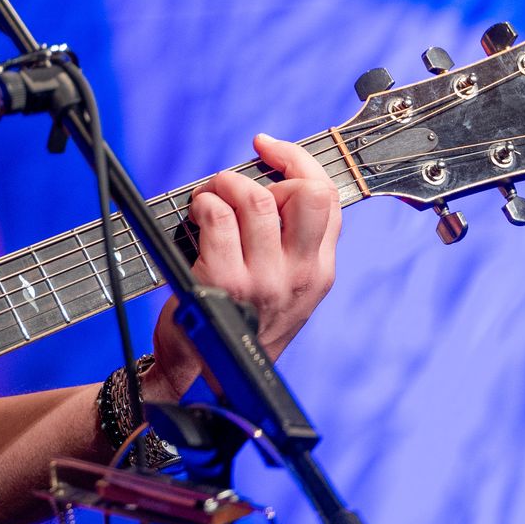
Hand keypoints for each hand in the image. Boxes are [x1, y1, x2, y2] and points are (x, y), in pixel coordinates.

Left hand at [147, 133, 340, 396]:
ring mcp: (264, 279)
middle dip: (265, 170)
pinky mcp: (225, 281)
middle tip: (234, 183)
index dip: (298, 161)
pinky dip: (202, 205)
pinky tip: (196, 218)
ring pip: (255, 198)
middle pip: (305, 192)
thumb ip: (287, 240)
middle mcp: (300, 275)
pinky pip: (217, 216)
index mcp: (319, 271)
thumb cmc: (238, 319)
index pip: (328, 198)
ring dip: (222, 185)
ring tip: (209, 199)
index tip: (269, 147)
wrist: (206, 376)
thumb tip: (270, 177)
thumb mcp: (282, 285)